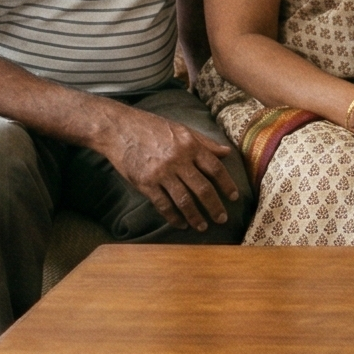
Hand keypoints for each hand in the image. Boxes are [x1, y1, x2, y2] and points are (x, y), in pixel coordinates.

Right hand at [86, 102, 238, 229]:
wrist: (118, 129)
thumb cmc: (151, 127)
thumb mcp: (181, 130)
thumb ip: (205, 143)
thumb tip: (226, 153)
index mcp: (189, 145)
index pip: (214, 168)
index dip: (227, 184)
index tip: (234, 197)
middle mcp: (178, 160)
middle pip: (203, 188)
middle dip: (215, 207)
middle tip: (222, 219)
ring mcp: (161, 173)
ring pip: (184, 200)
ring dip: (196, 217)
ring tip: (202, 226)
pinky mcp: (145, 183)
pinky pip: (163, 205)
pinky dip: (173, 217)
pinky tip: (180, 224)